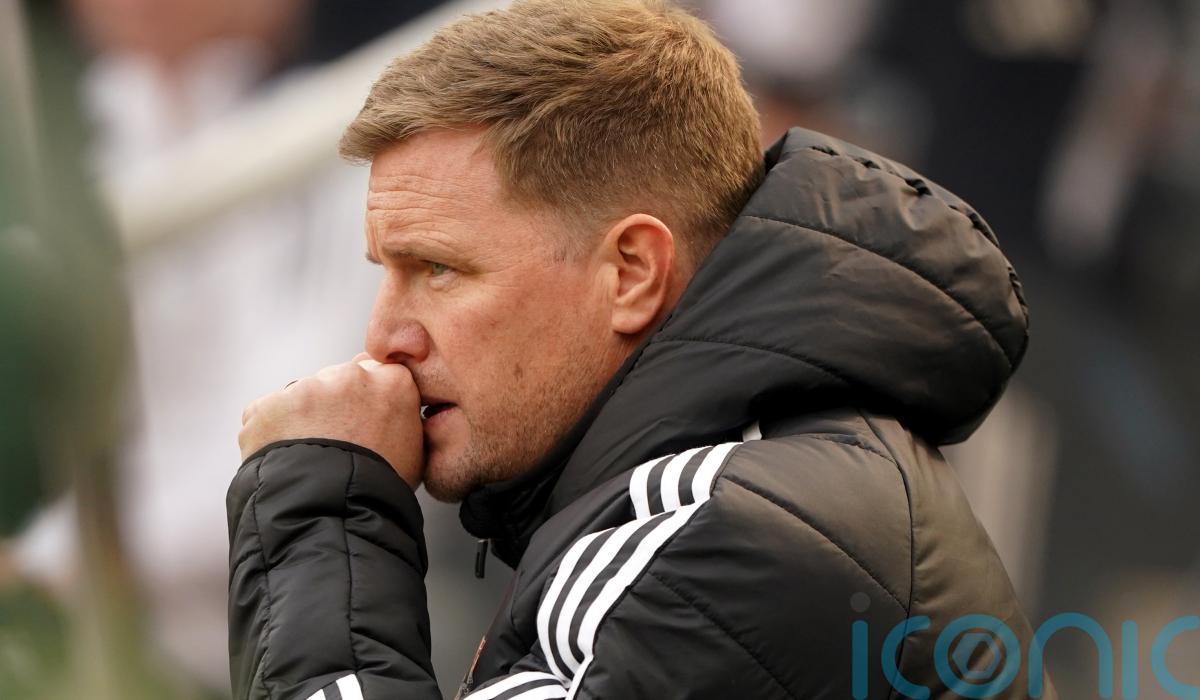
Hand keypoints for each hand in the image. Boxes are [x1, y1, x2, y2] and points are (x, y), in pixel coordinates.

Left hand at [239, 355, 424, 487]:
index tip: (362, 420)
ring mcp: (306, 389)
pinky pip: (268, 414)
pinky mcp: (269, 405)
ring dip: (302, 419)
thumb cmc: (378, 491)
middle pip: (337, 380)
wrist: (334, 516)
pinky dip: (272, 433)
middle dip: (333, 406)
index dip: (367, 399)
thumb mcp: (415, 451)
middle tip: (336, 444)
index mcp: (391, 382)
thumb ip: (403, 416)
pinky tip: (287, 459)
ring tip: (310, 458)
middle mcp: (349, 376)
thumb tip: (391, 411)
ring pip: (301, 397)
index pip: (376, 373)